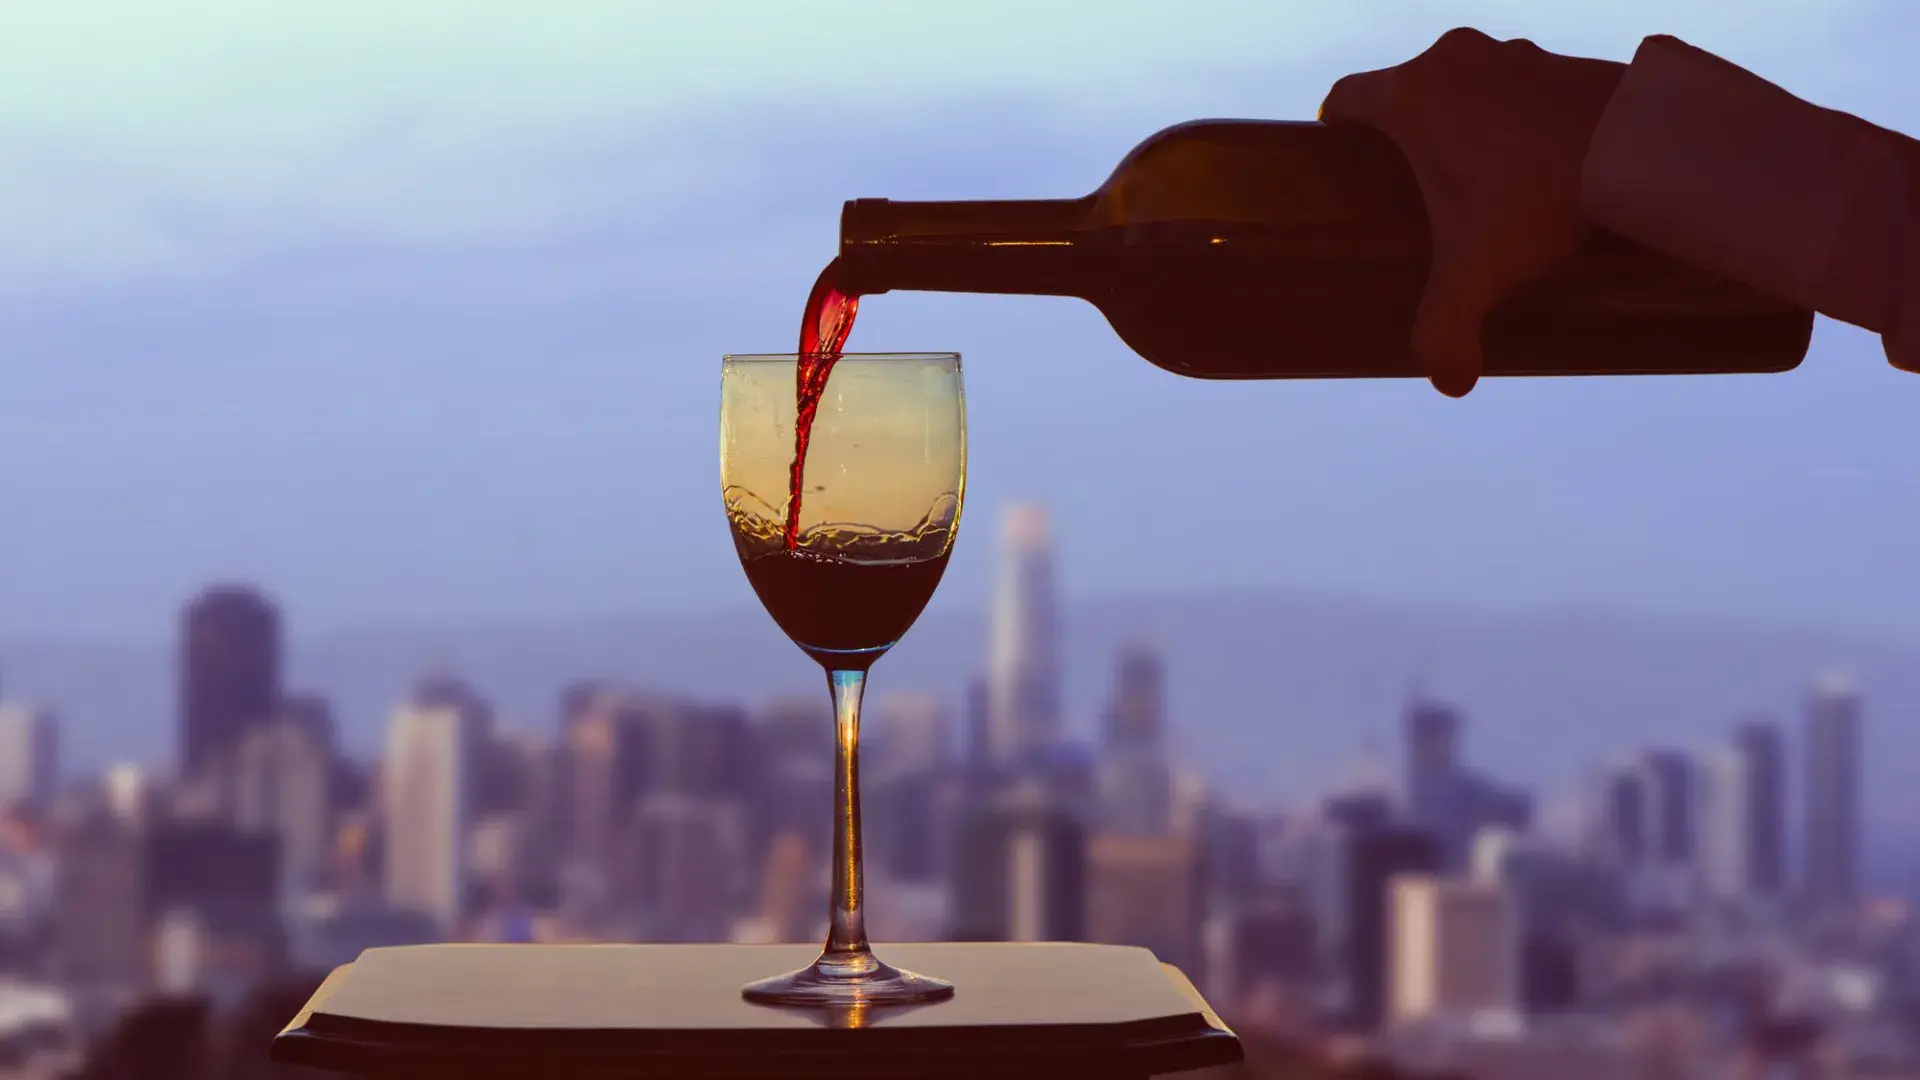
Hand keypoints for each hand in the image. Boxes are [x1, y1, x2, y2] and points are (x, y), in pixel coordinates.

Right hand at [1321, 29, 1625, 396]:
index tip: (1344, 156)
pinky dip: (1519, 114)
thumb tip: (1449, 382)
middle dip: (1408, 131)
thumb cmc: (1539, 196)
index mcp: (1411, 97)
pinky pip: (1522, 85)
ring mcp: (1513, 52)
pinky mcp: (1563, 60)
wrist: (1639, 144)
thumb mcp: (1477, 272)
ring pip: (1468, 82)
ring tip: (1482, 173)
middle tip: (1416, 180)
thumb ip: (1446, 329)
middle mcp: (1454, 60)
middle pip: (1408, 89)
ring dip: (1467, 118)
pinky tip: (1536, 157)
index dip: (1337, 127)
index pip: (1346, 97)